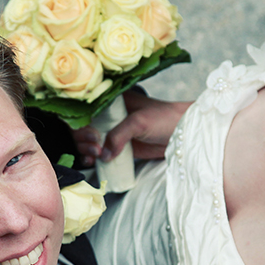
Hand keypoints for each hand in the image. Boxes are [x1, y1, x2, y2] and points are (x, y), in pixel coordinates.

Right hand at [71, 89, 190, 163]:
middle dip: (83, 140)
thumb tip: (103, 154)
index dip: (82, 124)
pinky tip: (94, 162)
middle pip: (83, 127)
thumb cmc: (163, 119)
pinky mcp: (118, 147)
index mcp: (111, 102)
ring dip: (86, 150)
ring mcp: (112, 132)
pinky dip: (93, 158)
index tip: (92, 135)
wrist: (181, 133)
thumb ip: (119, 135)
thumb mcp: (139, 122)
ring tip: (96, 156)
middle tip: (96, 149)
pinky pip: (99, 153)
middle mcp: (108, 116)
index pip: (85, 110)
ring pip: (88, 141)